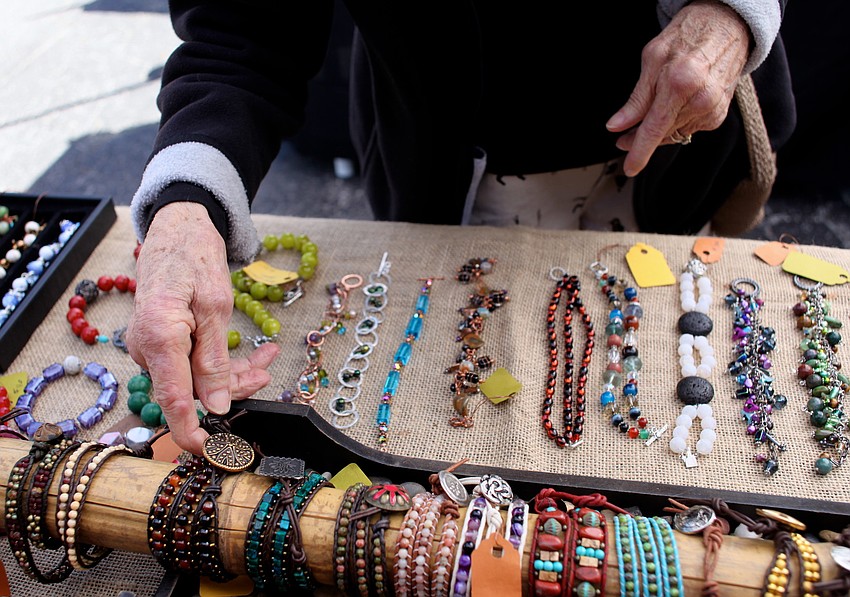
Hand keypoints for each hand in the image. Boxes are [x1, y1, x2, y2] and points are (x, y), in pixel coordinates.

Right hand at [127, 202, 278, 453]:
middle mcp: (147, 347)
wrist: (176, 230)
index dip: (191, 432)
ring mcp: (151, 346)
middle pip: (192, 390)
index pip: (174, 400)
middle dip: (232, 388)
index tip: (211, 452)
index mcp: (160, 338)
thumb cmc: (194, 258)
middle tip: (265, 374)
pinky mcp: (160, 343)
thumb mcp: (216, 306)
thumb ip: (215, 360)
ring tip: (266, 358)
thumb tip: (218, 406)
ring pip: (195, 377)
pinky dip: (219, 361)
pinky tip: (251, 353)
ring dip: (232, 373)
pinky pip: (190, 362)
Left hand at [606, 0, 749, 175]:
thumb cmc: (688, 36)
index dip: (639, 151)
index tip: (629, 168)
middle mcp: (701, 100)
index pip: (655, 128)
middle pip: (662, 134)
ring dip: (658, 130)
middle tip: (623, 136)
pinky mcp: (717, 116)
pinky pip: (687, 129)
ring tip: (652, 111)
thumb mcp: (651, 59)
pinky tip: (676, 104)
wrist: (724, 27)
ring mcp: (712, 110)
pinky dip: (675, 122)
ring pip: (673, 134)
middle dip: (641, 138)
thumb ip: (636, 99)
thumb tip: (617, 125)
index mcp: (681, 83)